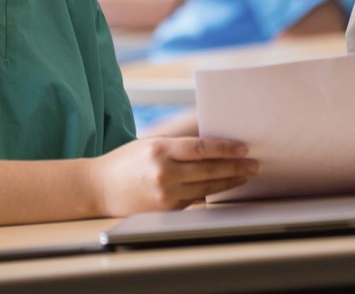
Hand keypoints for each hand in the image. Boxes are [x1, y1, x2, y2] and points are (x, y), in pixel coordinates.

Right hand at [89, 137, 257, 214]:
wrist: (100, 188)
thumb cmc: (127, 161)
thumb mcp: (152, 144)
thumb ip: (180, 147)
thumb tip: (214, 147)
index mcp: (161, 151)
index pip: (202, 148)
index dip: (226, 149)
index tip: (244, 149)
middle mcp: (164, 173)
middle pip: (209, 169)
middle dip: (235, 167)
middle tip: (254, 165)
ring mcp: (166, 194)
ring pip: (206, 187)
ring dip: (229, 181)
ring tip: (245, 176)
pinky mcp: (167, 209)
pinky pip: (196, 199)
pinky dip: (212, 192)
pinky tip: (225, 187)